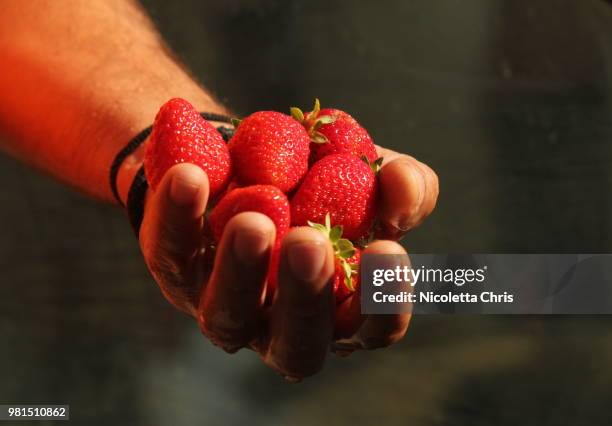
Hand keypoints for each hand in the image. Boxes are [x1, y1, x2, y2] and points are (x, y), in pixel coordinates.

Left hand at [137, 146, 437, 379]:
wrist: (247, 160)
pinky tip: (191, 176)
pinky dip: (178, 215)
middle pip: (296, 343)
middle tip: (310, 244)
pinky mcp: (174, 270)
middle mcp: (280, 325)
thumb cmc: (320, 185)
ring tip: (254, 221)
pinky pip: (171, 250)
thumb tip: (405, 183)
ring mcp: (224, 306)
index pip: (370, 327)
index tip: (387, 249)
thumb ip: (401, 186)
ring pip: (226, 314)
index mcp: (338, 310)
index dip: (383, 302)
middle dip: (305, 296)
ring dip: (241, 270)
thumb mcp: (369, 178)